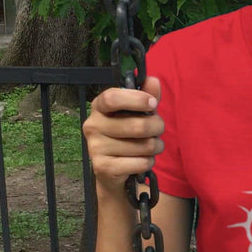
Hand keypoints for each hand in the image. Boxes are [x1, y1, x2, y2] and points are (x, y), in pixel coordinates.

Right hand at [82, 74, 163, 194]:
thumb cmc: (126, 136)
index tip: (153, 104)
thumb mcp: (136, 114)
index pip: (112, 97)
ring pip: (143, 146)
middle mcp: (93, 125)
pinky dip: (148, 162)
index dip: (136, 99)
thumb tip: (153, 81)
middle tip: (159, 130)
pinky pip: (140, 163)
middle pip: (137, 125)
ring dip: (155, 147)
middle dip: (157, 128)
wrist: (111, 171)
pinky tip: (142, 160)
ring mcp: (95, 147)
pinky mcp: (103, 167)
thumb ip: (146, 97)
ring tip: (151, 147)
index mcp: (99, 107)